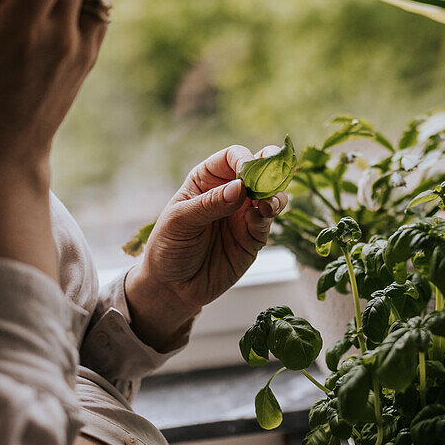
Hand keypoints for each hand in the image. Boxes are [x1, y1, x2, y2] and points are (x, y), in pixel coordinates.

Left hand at [125, 146, 289, 350]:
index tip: (247, 172)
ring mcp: (244, 215)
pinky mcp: (253, 238)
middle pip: (259, 170)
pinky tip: (259, 218)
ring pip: (271, 195)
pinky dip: (269, 217)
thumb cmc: (169, 247)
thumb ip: (210, 204)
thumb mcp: (181, 221)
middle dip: (270, 169)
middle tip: (274, 176)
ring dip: (275, 195)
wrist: (173, 287)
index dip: (244, 159)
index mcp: (208, 180)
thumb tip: (240, 188)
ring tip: (267, 204)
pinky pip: (268, 222)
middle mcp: (230, 193)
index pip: (232, 157)